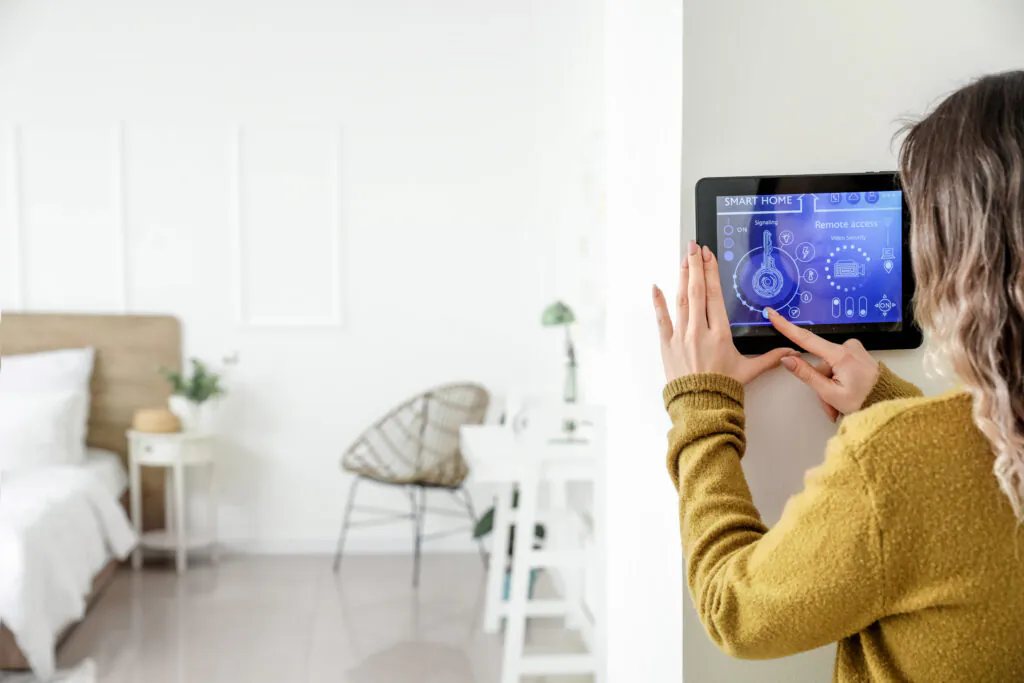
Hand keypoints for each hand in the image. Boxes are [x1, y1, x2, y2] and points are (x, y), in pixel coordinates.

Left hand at [653, 240, 793, 384]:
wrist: (700, 407)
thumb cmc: (723, 388)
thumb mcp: (749, 370)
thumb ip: (770, 357)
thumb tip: (791, 351)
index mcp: (720, 333)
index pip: (714, 295)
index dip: (711, 272)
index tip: (708, 255)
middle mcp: (699, 331)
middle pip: (697, 290)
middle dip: (695, 265)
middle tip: (693, 246)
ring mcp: (681, 336)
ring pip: (681, 300)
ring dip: (682, 277)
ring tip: (683, 258)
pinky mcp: (667, 345)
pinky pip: (661, 319)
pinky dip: (658, 302)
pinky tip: (655, 286)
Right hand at [766, 307, 878, 419]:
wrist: (889, 404)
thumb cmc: (865, 402)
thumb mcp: (830, 393)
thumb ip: (806, 374)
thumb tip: (787, 359)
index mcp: (841, 355)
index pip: (806, 338)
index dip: (786, 326)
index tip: (773, 314)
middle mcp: (849, 347)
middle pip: (820, 363)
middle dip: (821, 383)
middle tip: (831, 404)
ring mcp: (855, 349)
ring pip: (830, 366)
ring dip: (831, 384)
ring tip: (841, 402)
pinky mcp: (858, 353)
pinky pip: (840, 364)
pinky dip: (839, 379)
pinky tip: (847, 391)